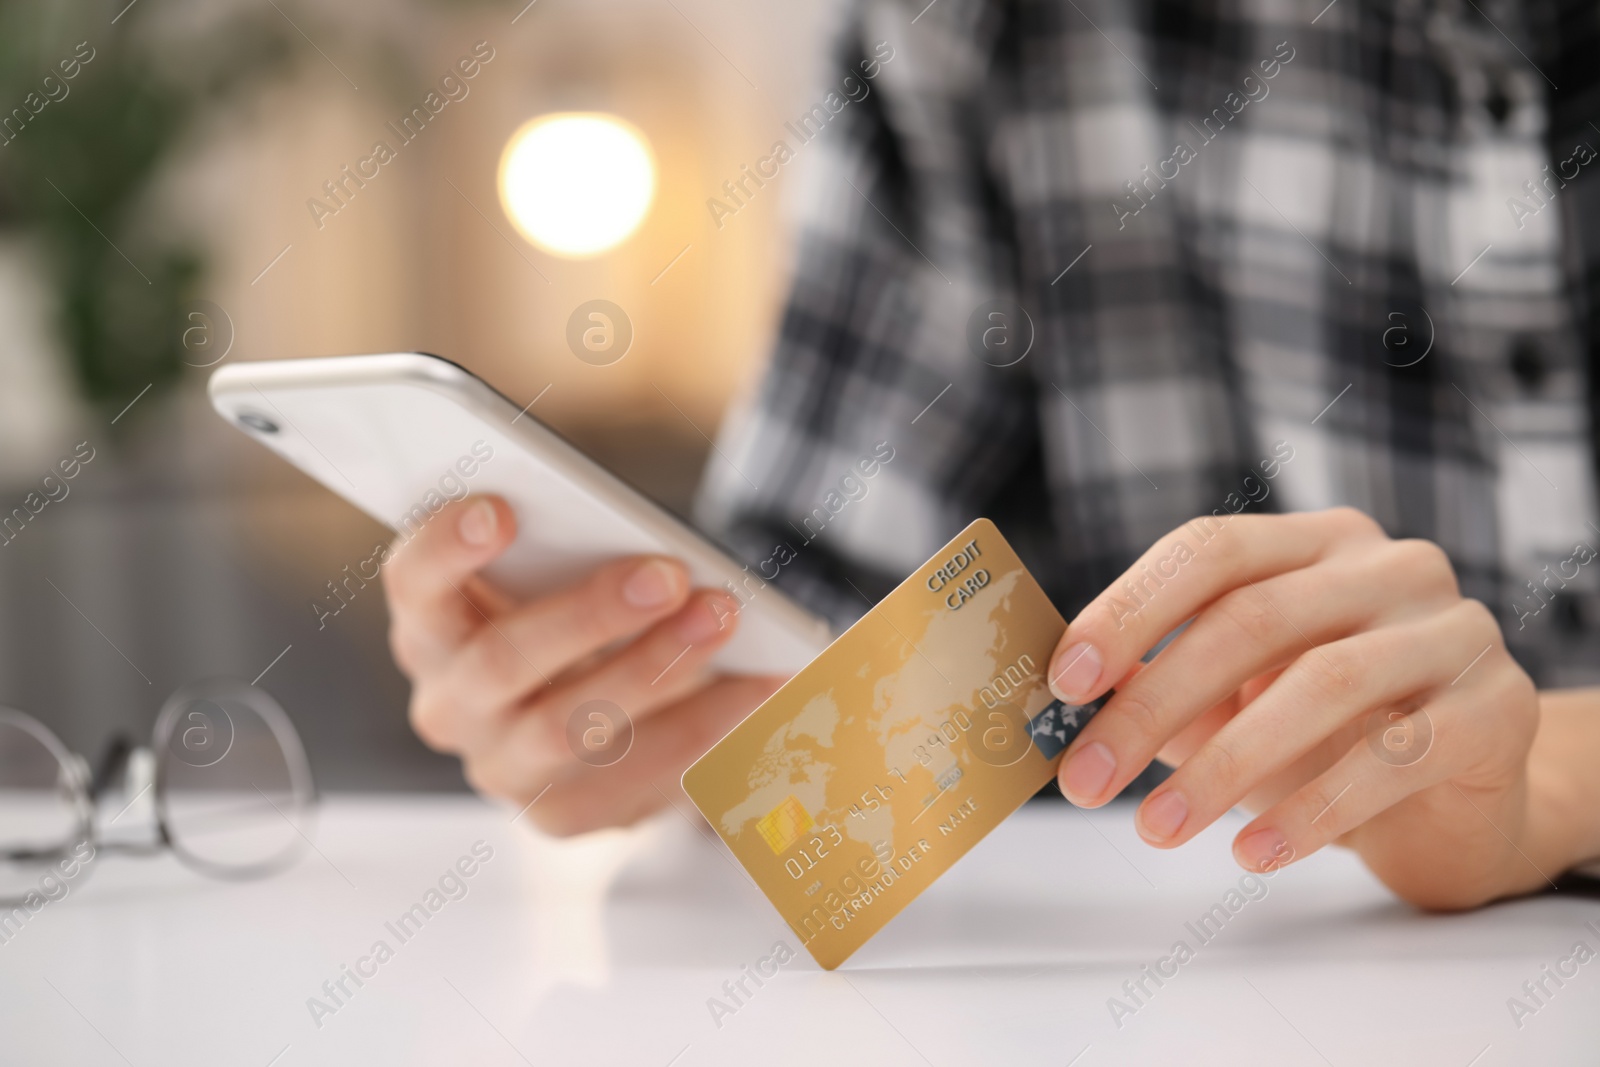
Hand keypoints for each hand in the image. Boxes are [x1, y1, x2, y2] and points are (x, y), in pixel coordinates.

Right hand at [382, 495, 785, 834]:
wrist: (593, 703)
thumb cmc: (573, 608)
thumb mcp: (558, 569)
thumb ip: (570, 546)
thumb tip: (648, 545)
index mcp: (429, 623)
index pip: (414, 582)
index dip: (447, 547)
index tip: (501, 510)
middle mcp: (448, 704)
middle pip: (502, 661)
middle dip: (591, 614)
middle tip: (668, 574)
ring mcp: (499, 767)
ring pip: (567, 726)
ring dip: (655, 668)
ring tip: (724, 618)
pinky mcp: (558, 813)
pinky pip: (628, 779)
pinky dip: (700, 727)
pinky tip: (754, 685)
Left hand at [1046, 507, 1543, 908]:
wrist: (1459, 807)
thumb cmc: (1327, 741)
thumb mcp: (1231, 705)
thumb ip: (1160, 688)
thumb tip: (1064, 697)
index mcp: (1316, 543)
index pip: (1211, 549)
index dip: (1131, 608)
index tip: (1064, 679)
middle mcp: (1391, 567)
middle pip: (1251, 619)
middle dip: (1153, 704)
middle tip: (1085, 779)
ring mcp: (1453, 631)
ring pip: (1320, 684)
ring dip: (1223, 765)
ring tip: (1155, 827)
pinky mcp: (1497, 709)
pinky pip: (1393, 757)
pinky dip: (1311, 809)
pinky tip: (1253, 851)